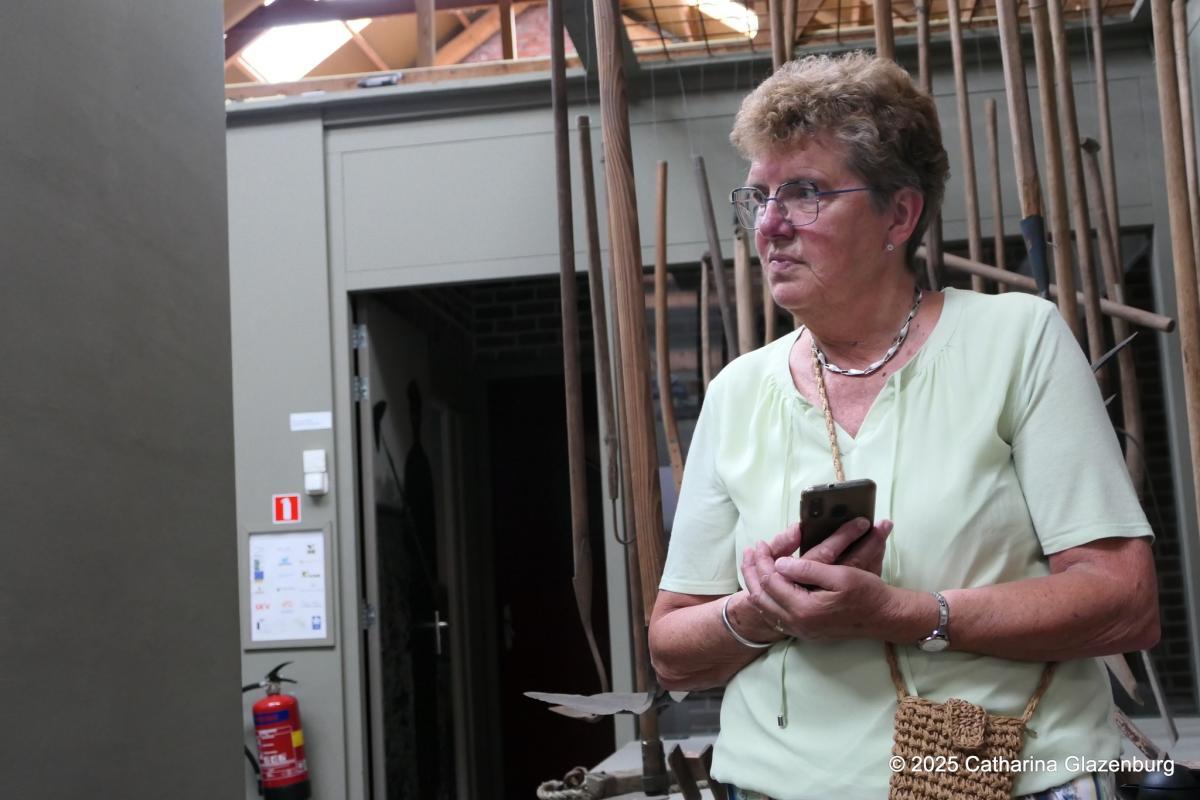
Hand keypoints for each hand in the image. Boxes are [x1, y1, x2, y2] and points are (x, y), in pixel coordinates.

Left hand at [740, 518, 891, 636]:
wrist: (885, 617)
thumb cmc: (867, 593)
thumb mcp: (840, 575)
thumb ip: (807, 570)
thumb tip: (779, 563)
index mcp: (804, 609)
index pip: (771, 583)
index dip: (762, 561)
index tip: (759, 544)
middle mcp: (798, 624)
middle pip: (761, 597)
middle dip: (752, 572)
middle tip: (749, 552)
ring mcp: (801, 630)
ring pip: (765, 609)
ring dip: (756, 585)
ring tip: (752, 565)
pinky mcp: (805, 631)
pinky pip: (775, 616)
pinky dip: (766, 599)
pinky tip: (766, 586)